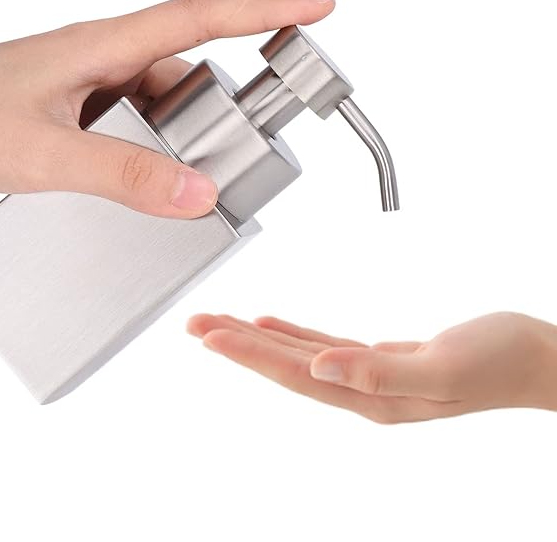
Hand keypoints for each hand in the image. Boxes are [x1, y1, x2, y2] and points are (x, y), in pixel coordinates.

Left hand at [0, 0, 334, 215]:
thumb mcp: (43, 152)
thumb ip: (122, 174)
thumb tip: (198, 194)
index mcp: (104, 46)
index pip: (203, 14)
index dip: (267, 7)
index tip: (318, 7)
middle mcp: (105, 63)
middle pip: (195, 69)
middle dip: (231, 104)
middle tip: (247, 145)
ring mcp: (92, 93)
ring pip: (167, 110)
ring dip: (188, 141)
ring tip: (192, 180)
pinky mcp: (79, 122)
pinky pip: (137, 134)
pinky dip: (155, 158)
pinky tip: (150, 187)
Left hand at [187, 312, 556, 422]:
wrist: (533, 357)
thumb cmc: (498, 364)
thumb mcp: (441, 369)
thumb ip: (379, 372)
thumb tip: (321, 369)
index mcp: (369, 395)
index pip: (292, 373)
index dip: (247, 352)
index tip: (209, 333)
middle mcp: (360, 388)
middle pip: (283, 364)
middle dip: (237, 343)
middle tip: (196, 323)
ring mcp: (367, 375)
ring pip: (298, 354)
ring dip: (257, 338)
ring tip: (221, 323)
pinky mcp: (380, 358)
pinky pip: (323, 345)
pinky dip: (293, 334)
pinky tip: (273, 325)